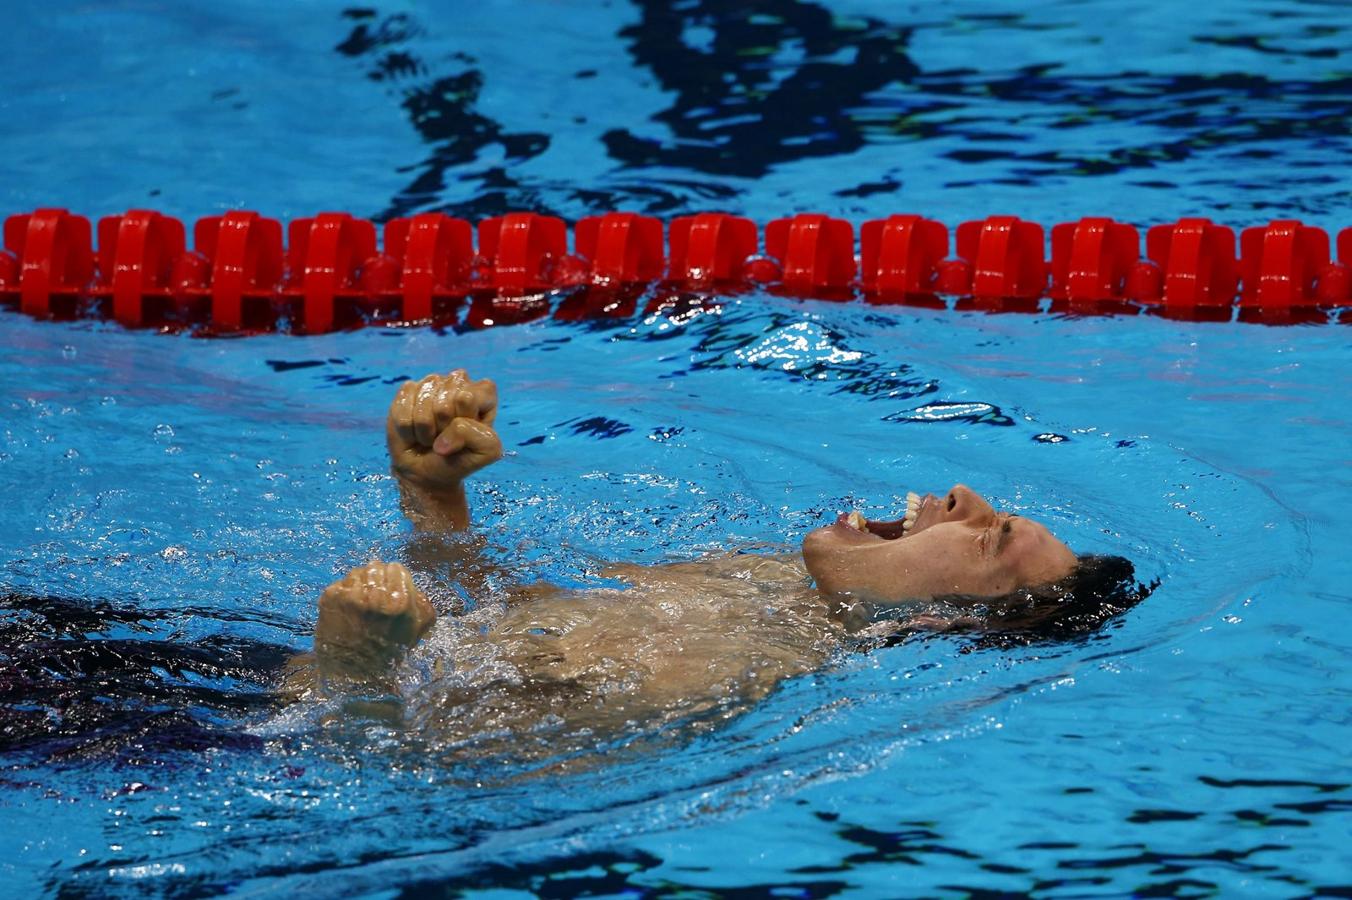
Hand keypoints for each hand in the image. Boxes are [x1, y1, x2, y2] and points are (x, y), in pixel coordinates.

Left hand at [315, 561, 435, 673]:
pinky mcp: (330, 597)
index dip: (396, 579)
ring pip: (358, 572)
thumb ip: (423, 604)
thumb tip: (415, 589)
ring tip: (361, 603)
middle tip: (376, 596)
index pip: (396, 569)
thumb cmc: (387, 651)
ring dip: (361, 584)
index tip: (392, 590)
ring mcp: (350, 594)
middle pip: (376, 567)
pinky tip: (348, 608)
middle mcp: (374, 594)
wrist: (351, 671)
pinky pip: (342, 582)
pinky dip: (345, 592)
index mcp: (398, 600)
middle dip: (378, 580)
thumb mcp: (416, 631)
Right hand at [386, 370, 501, 492]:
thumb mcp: (484, 452)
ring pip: (424, 403)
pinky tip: (415, 430)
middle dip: (443, 428)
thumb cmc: (458, 459)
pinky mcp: (408, 390)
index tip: (466, 435)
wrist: (424, 471)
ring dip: (425, 430)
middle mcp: (459, 383)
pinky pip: (403, 406)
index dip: (463, 419)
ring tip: (431, 436)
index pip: (470, 397)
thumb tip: (453, 425)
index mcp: (483, 394)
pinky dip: (407, 427)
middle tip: (446, 437)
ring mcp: (432, 383)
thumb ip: (479, 436)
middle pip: (446, 402)